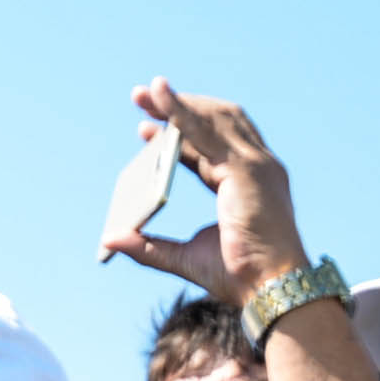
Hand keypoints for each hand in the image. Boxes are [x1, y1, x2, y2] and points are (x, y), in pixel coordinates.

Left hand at [103, 82, 310, 304]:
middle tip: (141, 97)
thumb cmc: (237, 276)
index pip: (209, 148)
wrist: (269, 288)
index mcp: (246, 184)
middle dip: (178, 107)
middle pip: (214, 123)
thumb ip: (148, 246)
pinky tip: (160, 100)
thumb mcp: (182, 257)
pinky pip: (206, 131)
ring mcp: (255, 164)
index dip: (179, 133)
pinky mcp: (246, 169)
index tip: (146, 127)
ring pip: (213, 119)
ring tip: (146, 92)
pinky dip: (181, 112)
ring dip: (178, 102)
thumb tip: (110, 238)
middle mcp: (256, 167)